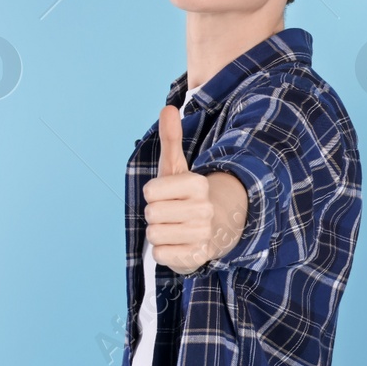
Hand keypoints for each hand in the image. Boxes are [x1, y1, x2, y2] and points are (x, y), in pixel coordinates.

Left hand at [143, 105, 246, 273]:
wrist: (216, 229)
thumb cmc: (188, 196)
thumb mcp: (178, 168)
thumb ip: (171, 139)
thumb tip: (167, 108)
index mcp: (198, 185)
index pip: (150, 192)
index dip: (153, 194)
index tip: (168, 195)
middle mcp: (204, 209)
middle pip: (150, 214)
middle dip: (155, 215)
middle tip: (172, 214)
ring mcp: (202, 235)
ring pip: (153, 235)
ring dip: (159, 233)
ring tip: (175, 229)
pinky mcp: (197, 258)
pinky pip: (160, 254)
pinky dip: (164, 252)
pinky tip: (178, 245)